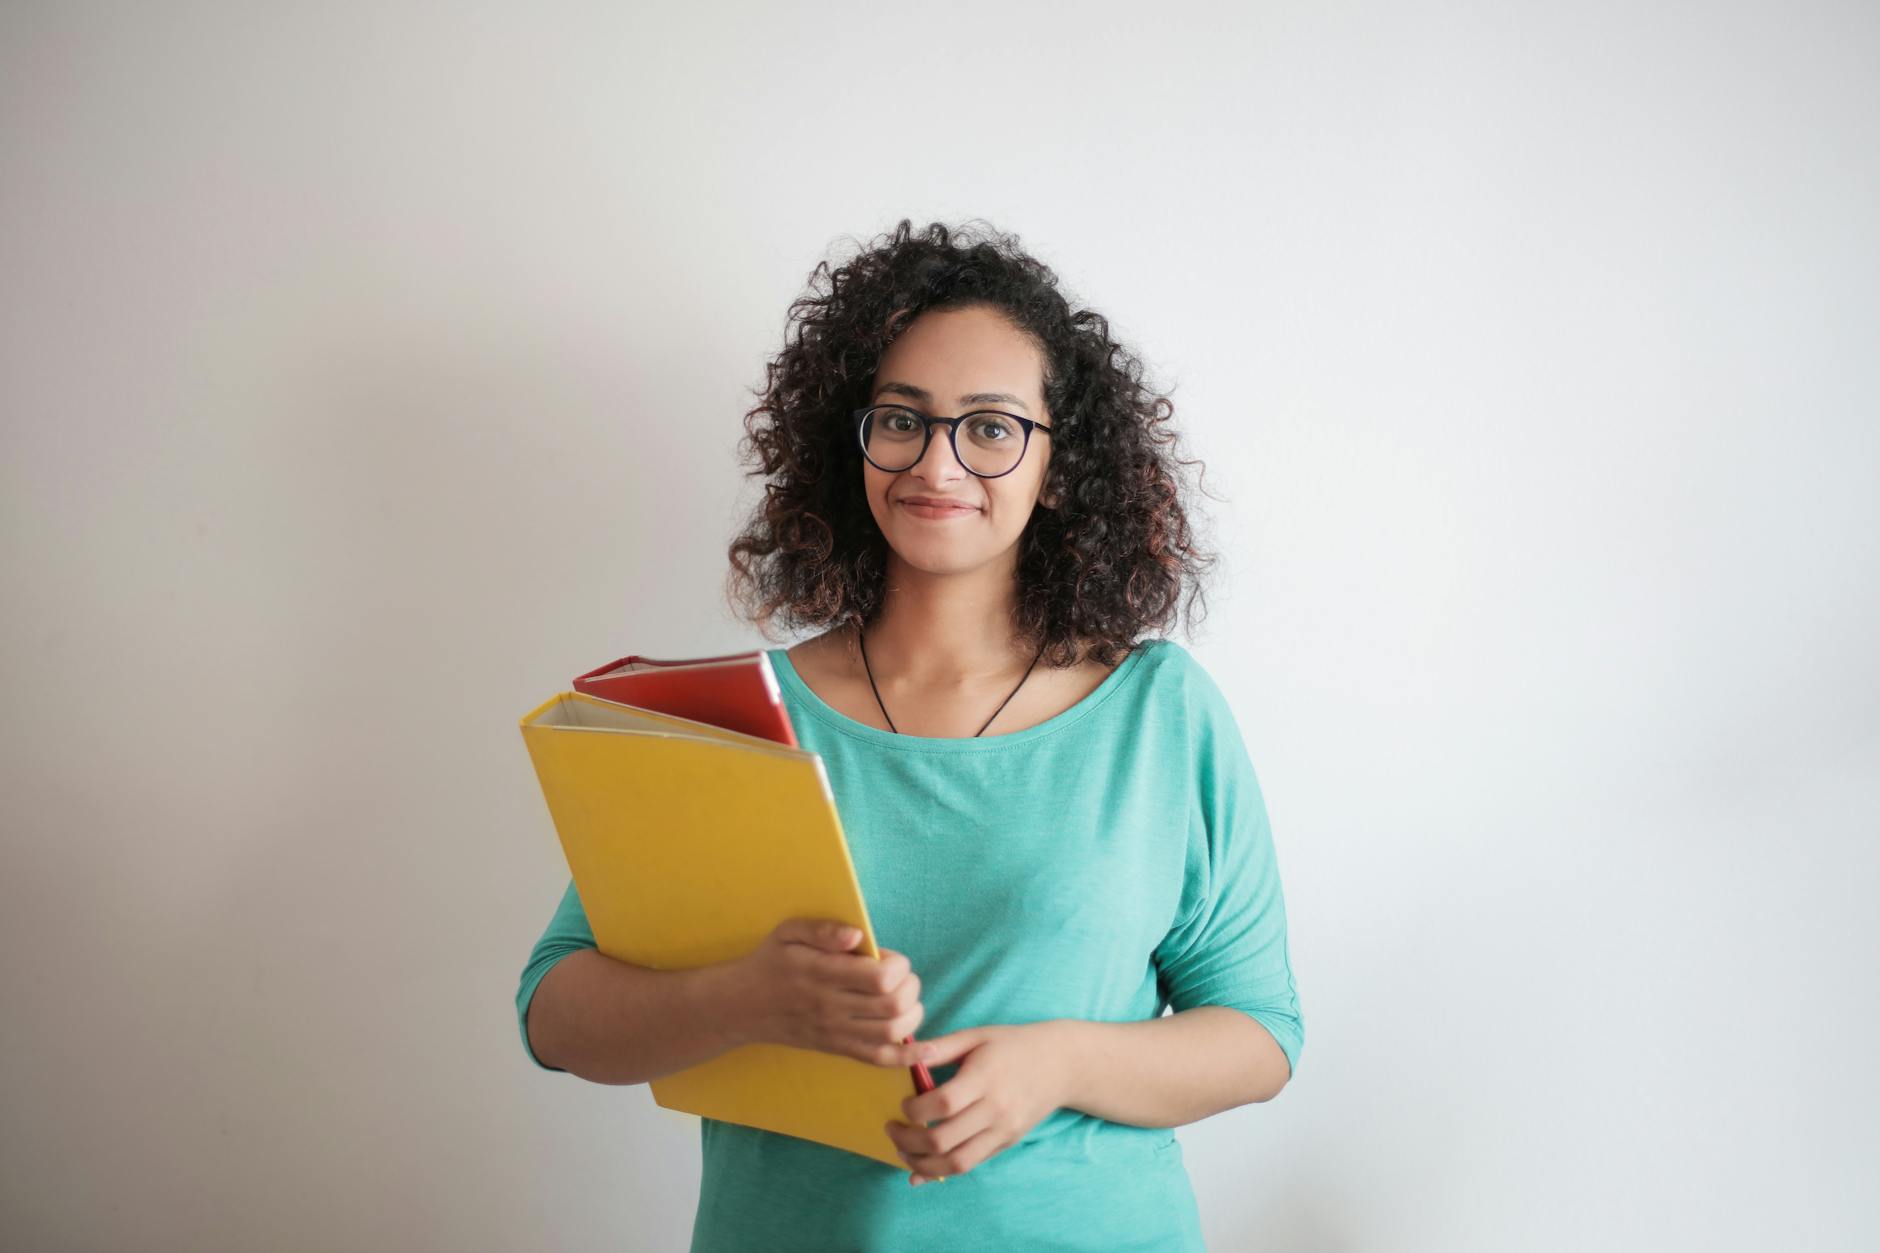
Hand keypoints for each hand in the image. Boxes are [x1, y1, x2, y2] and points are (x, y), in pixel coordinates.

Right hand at [730, 918, 927, 1068]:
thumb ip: (823, 929)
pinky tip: (924, 1049)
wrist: (743, 1006)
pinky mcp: (837, 1049)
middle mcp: (831, 1006)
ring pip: (891, 1033)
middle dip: (911, 988)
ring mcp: (835, 1032)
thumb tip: (858, 936)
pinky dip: (906, 1056)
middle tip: (903, 978)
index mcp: (822, 974)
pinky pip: (878, 1059)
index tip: (890, 959)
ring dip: (913, 1015)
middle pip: (892, 1006)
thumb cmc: (771, 962)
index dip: (898, 967)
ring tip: (907, 1000)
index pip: (879, 978)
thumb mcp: (787, 932)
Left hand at [884, 1022, 1069, 1185]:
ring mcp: (1003, 1131)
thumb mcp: (977, 1036)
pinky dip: (942, 1172)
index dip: (914, 1110)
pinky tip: (920, 1170)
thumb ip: (940, 1048)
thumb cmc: (1013, 1045)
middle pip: (944, 1139)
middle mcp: (996, 1109)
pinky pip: (971, 1165)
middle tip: (892, 1130)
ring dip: (921, 1164)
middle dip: (908, 1141)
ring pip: (956, 1162)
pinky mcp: (1006, 1144)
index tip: (903, 1105)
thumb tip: (904, 1054)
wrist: (1060, 1064)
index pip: (943, 1103)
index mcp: (985, 1077)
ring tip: (902, 1151)